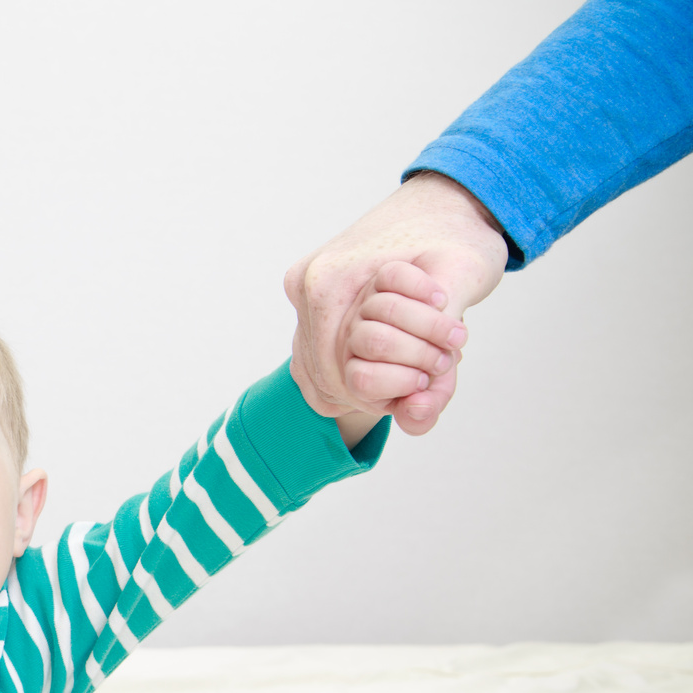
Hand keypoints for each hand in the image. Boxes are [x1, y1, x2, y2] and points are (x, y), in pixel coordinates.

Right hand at [285, 172, 508, 433]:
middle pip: (332, 375)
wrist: (450, 195)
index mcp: (330, 283)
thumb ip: (441, 364)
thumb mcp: (466, 288)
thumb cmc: (459, 234)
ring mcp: (305, 290)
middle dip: (391, 379)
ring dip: (371, 376)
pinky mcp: (314, 295)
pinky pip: (317, 356)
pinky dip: (352, 368)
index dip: (401, 383)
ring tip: (418, 356)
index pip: (347, 374)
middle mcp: (307, 287)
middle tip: (440, 358)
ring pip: (320, 371)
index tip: (448, 357)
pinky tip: (387, 362)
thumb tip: (416, 419)